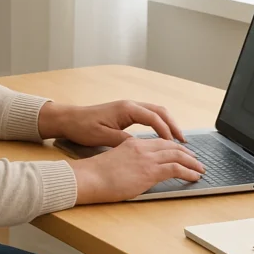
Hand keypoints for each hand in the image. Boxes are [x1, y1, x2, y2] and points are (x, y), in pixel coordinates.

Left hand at [38, 100, 185, 147]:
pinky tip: (162, 136)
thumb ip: (123, 142)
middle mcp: (130, 105)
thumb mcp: (103, 137)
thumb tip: (142, 147)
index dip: (166, 131)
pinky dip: (159, 124)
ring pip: (156, 112)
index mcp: (126, 109)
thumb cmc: (83, 127)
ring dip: (168, 124)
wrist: (69, 119)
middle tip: (184, 142)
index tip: (175, 145)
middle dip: (174, 126)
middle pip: (160, 111)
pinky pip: (149, 116)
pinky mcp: (126, 113)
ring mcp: (129, 108)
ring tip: (178, 140)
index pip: (154, 118)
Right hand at [71, 136, 205, 203]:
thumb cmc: (95, 174)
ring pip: (177, 155)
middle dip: (186, 153)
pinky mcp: (150, 170)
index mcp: (133, 143)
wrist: (89, 177)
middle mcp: (142, 147)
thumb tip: (135, 171)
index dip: (172, 147)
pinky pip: (176, 168)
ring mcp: (147, 158)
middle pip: (171, 146)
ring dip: (192, 162)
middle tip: (196, 160)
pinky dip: (189, 171)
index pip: (159, 142)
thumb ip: (128, 161)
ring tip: (200, 169)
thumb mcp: (114, 161)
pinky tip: (195, 176)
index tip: (180, 153)